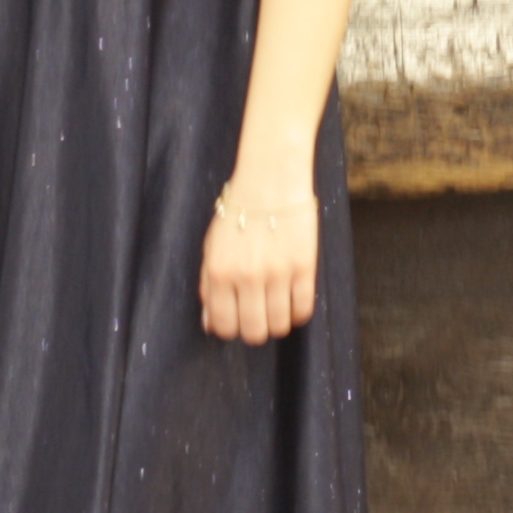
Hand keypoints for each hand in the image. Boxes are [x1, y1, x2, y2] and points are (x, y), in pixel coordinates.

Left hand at [198, 187, 317, 344]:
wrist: (270, 181)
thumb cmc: (238, 214)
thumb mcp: (212, 248)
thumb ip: (208, 287)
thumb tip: (210, 324)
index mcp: (220, 272)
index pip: (223, 325)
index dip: (231, 329)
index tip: (238, 320)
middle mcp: (247, 276)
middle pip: (254, 332)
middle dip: (255, 330)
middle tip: (259, 315)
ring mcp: (277, 273)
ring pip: (280, 325)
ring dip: (278, 323)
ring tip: (277, 306)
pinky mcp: (304, 266)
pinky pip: (303, 308)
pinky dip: (298, 312)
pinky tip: (293, 300)